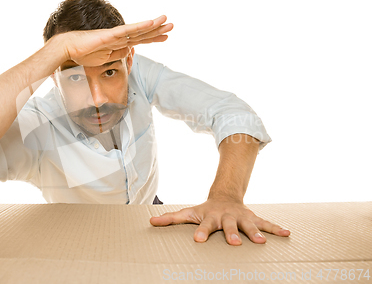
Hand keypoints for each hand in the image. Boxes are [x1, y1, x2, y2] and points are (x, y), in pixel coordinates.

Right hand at [55, 15, 172, 66]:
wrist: (68, 49)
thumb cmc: (83, 53)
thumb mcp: (105, 58)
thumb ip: (118, 54)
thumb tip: (130, 51)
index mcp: (118, 43)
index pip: (139, 40)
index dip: (152, 38)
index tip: (165, 37)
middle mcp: (119, 37)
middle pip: (142, 34)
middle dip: (158, 30)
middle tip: (172, 26)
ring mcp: (115, 35)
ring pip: (138, 30)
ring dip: (153, 26)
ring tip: (167, 21)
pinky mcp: (110, 35)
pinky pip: (128, 30)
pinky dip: (140, 27)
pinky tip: (151, 23)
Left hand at [150, 198, 290, 244]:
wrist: (225, 196)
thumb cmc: (205, 210)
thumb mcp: (188, 213)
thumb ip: (171, 218)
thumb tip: (151, 222)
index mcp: (210, 217)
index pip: (204, 225)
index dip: (201, 232)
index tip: (198, 240)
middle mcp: (227, 217)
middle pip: (229, 226)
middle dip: (232, 234)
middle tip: (234, 242)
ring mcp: (242, 217)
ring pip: (250, 225)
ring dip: (256, 233)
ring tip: (262, 242)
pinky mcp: (253, 218)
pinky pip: (266, 223)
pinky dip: (276, 228)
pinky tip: (288, 234)